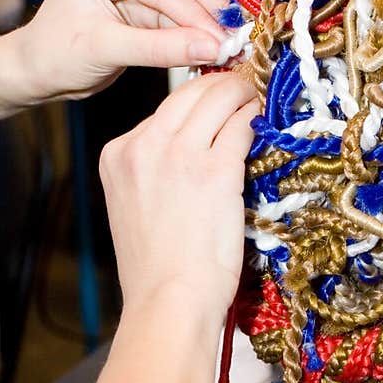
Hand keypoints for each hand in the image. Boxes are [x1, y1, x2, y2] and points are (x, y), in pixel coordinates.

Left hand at [7, 0, 227, 105]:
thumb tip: (210, 47)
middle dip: (208, 16)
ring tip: (232, 48)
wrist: (37, 70)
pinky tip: (216, 46)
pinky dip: (198, 30)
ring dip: (208, 22)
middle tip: (239, 43)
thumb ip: (160, 47)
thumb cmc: (54, 54)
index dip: (196, 15)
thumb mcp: (106, 50)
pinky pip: (179, 11)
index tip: (225, 42)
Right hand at [99, 73, 257, 325]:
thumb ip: (157, 170)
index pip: (163, 110)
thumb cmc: (157, 270)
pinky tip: (265, 117)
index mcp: (117, 155)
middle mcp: (142, 145)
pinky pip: (240, 127)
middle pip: (189, 93)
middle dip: (221, 83)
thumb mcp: (139, 206)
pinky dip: (254, 117)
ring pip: (217, 99)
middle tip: (247, 80)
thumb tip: (197, 148)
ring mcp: (177, 154)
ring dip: (242, 91)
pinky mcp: (214, 170)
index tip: (219, 97)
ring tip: (259, 91)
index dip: (197, 100)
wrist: (167, 302)